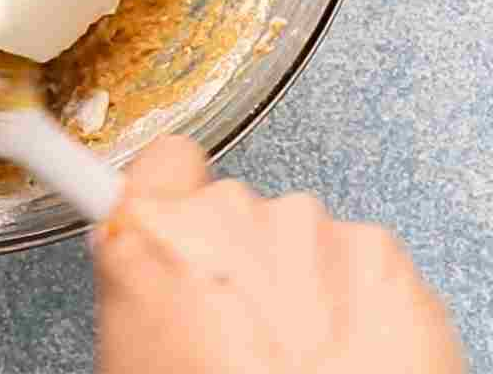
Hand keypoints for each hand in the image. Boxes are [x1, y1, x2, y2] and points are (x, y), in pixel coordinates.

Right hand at [94, 137, 464, 373]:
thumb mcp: (137, 366)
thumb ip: (142, 299)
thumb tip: (152, 285)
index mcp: (153, 240)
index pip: (164, 163)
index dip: (175, 196)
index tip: (181, 220)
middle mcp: (231, 214)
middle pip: (237, 214)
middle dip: (245, 266)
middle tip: (249, 344)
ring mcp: (310, 229)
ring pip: (302, 242)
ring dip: (305, 289)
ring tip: (307, 367)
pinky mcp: (381, 254)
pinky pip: (362, 266)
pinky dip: (362, 308)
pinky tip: (354, 362)